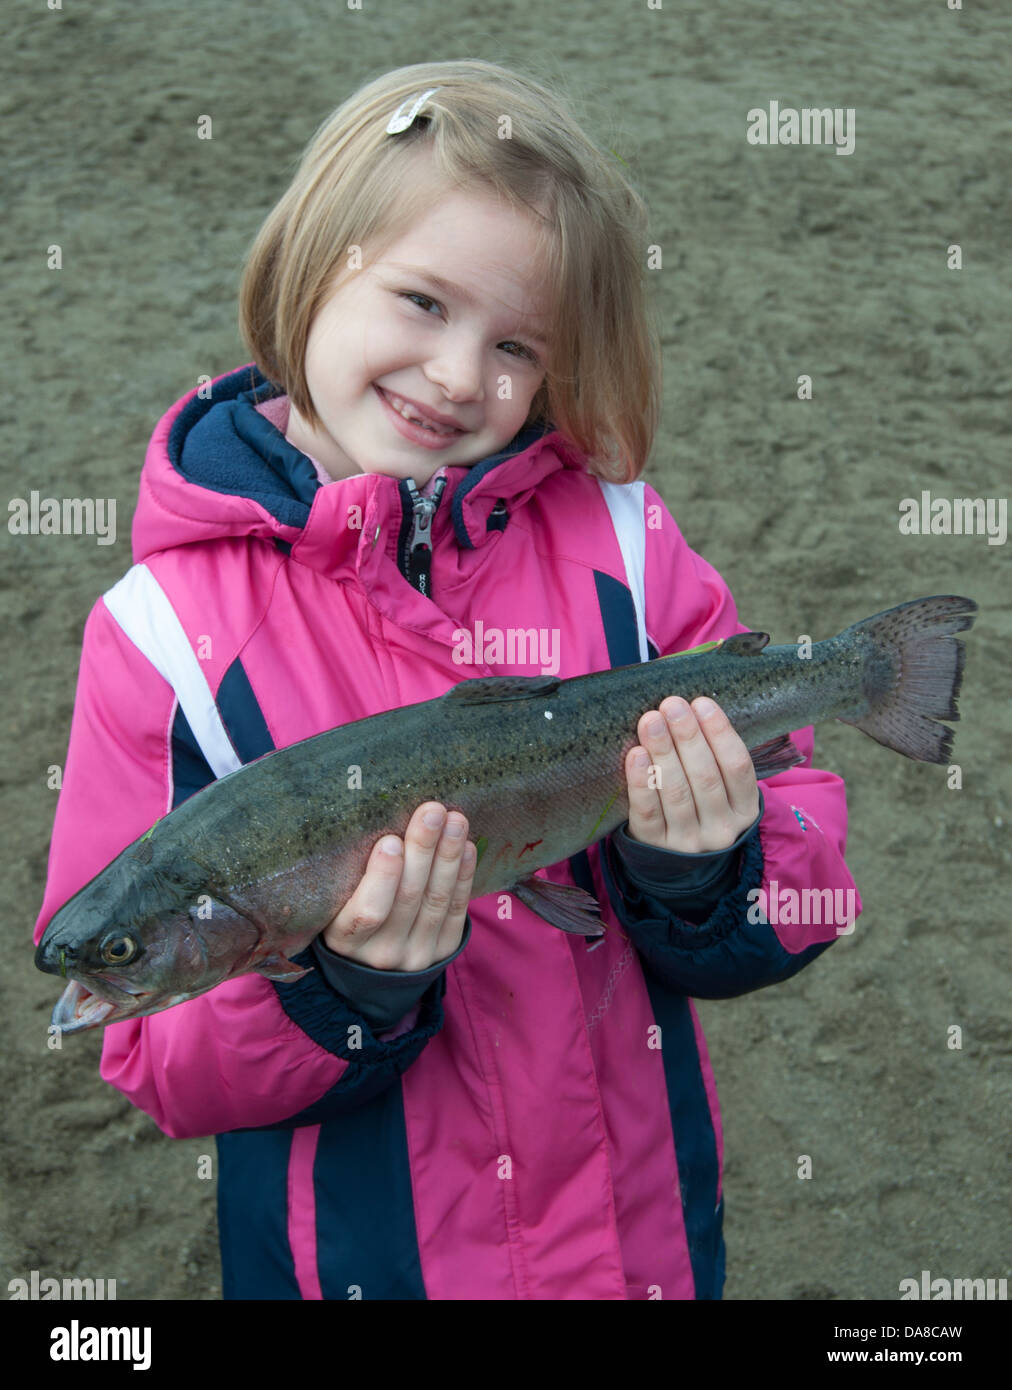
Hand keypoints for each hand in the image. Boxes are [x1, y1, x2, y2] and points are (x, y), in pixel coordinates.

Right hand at [322, 803, 475, 971]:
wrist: (374, 968)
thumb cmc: (347, 917)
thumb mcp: (334, 905)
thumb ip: (352, 876)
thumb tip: (383, 827)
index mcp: (346, 940)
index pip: (366, 912)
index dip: (382, 877)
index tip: (391, 841)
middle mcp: (382, 952)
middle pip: (408, 897)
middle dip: (422, 849)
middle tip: (432, 811)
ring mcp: (417, 954)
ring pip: (436, 899)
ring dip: (448, 856)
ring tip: (455, 820)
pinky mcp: (444, 949)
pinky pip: (456, 910)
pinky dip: (464, 876)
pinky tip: (467, 847)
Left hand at [625, 697, 759, 853]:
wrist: (674, 862)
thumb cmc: (698, 808)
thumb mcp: (720, 791)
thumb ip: (712, 756)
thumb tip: (689, 708)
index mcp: (744, 809)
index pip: (738, 767)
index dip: (721, 733)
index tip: (702, 702)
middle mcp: (721, 829)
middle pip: (705, 777)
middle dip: (687, 737)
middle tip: (671, 705)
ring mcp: (688, 841)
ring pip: (676, 792)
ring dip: (663, 752)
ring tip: (651, 721)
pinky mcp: (655, 846)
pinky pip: (648, 812)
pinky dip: (642, 782)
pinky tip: (636, 755)